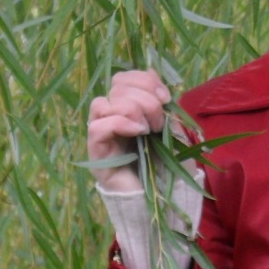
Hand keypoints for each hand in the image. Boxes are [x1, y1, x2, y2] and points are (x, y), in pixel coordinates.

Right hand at [86, 70, 172, 192]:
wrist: (166, 198)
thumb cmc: (169, 165)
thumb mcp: (172, 127)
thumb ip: (161, 101)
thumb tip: (152, 70)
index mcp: (129, 109)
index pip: (123, 78)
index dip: (145, 80)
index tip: (166, 98)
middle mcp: (111, 118)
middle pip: (116, 87)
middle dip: (145, 99)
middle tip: (159, 122)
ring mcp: (102, 135)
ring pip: (103, 102)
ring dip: (133, 110)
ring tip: (149, 130)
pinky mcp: (96, 153)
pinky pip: (97, 126)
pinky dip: (120, 123)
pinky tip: (139, 132)